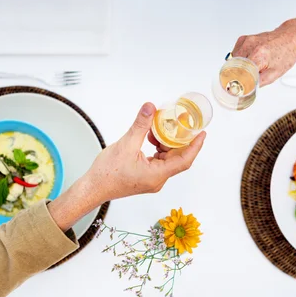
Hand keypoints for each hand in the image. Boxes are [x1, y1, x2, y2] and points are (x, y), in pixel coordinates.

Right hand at [49, 103, 204, 230]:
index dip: (195, 146)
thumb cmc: (106, 174)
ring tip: (159, 128)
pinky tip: (150, 138)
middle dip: (180, 141)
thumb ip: (140, 125)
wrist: (93, 188)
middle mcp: (157, 180)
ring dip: (166, 143)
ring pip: (167, 159)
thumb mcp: (126, 144)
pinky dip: (158, 148)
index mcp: (157, 175)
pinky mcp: (145, 177)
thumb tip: (150, 108)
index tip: (202, 134)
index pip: (184, 160)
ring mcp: (151, 180)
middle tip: (182, 124)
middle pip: (177, 158)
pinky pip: (158, 161)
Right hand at [232, 21, 295, 86]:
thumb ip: (258, 82)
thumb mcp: (275, 74)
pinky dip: (238, 58)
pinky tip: (249, 59)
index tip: (237, 87)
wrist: (290, 38)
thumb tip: (246, 89)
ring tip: (251, 66)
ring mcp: (246, 41)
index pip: (239, 72)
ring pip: (232, 60)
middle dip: (238, 74)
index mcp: (259, 55)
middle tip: (248, 76)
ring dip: (238, 66)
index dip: (237, 81)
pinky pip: (235, 52)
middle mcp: (250, 46)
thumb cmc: (286, 54)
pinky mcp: (243, 39)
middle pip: (234, 66)